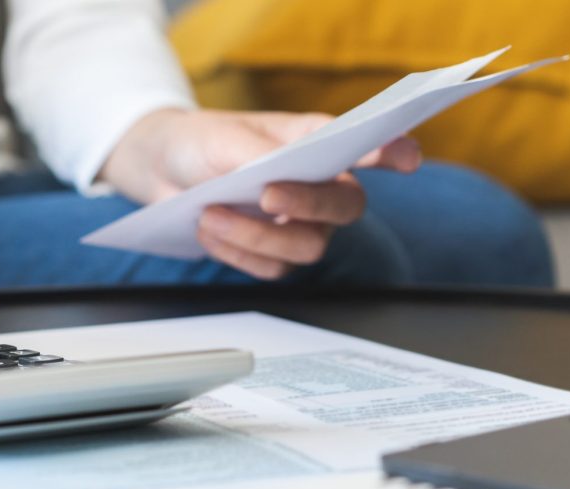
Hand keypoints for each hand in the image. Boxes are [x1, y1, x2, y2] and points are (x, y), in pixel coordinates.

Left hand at [100, 109, 421, 278]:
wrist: (163, 169)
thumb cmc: (202, 142)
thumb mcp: (224, 139)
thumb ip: (260, 156)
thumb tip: (283, 173)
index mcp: (316, 141)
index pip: (366, 145)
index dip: (393, 151)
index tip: (407, 156)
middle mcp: (320, 186)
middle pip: (345, 209)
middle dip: (307, 204)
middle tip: (266, 193)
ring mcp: (300, 225)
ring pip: (306, 247)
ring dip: (255, 235)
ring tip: (211, 213)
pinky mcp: (274, 254)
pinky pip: (271, 269)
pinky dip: (236, 252)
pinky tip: (209, 229)